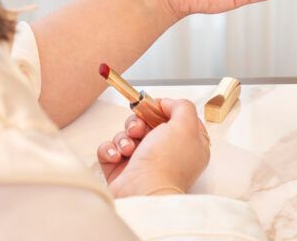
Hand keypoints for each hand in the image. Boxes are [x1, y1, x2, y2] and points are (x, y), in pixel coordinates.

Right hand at [95, 99, 210, 196]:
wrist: (143, 193)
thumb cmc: (166, 163)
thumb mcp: (185, 126)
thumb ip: (182, 107)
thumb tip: (168, 103)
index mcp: (186, 144)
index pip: (175, 119)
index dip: (163, 109)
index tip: (153, 107)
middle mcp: (165, 153)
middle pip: (146, 124)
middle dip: (137, 122)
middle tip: (137, 130)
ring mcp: (142, 162)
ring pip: (127, 135)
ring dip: (124, 137)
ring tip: (128, 150)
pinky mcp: (121, 170)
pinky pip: (110, 149)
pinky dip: (110, 150)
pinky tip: (117, 157)